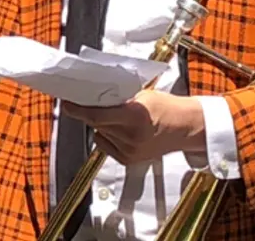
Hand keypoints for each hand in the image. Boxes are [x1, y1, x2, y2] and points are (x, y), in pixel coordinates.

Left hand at [63, 90, 205, 165]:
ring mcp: (131, 150)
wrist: (187, 128)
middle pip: (97, 124)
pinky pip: (106, 145)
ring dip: (102, 125)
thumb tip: (92, 96)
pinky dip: (107, 136)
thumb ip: (118, 99)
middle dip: (90, 113)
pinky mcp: (130, 160)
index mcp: (134, 116)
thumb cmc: (166, 107)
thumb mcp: (142, 95)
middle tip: (86, 103)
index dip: (78, 110)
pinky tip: (119, 130)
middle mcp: (131, 136)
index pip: (96, 115)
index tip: (66, 103)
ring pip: (101, 134)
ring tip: (117, 117)